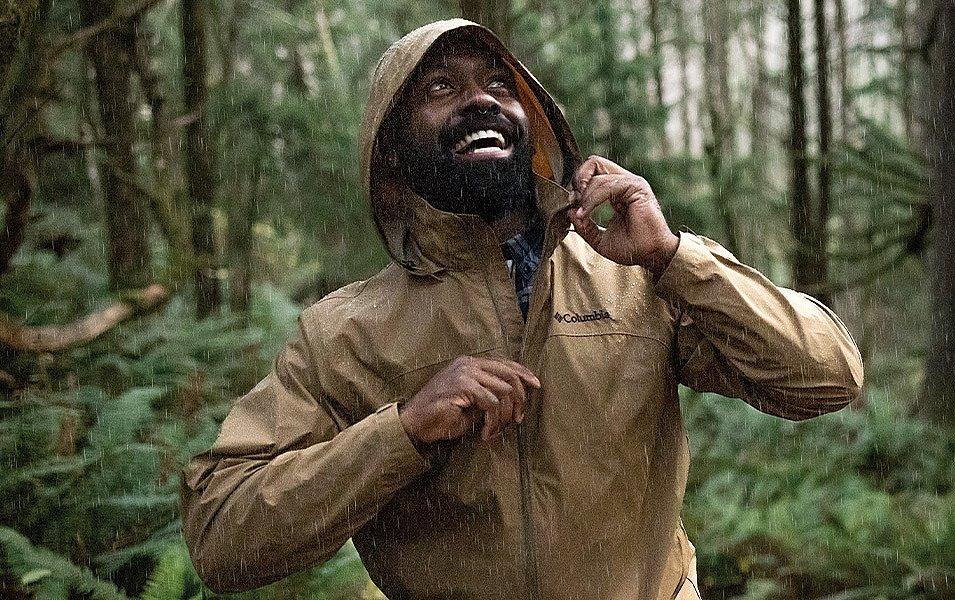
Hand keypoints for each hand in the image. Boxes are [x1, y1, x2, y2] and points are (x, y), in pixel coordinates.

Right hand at [399, 356, 540, 444]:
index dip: (523, 373)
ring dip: (504, 416)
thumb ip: (490, 393)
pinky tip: (485, 432)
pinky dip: (492, 421)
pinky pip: (491, 402)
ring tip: (494, 430)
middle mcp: (468, 364)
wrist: (416, 422)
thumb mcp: (471, 401)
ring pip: (503, 390)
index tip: (536, 386)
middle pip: (509, 375)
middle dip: (519, 399)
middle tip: (518, 419)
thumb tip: (516, 397)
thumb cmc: (443, 414)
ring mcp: (465, 373)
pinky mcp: (462, 386)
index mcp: (470, 363)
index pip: (504, 363)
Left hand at [567, 155, 678, 274]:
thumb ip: (584, 225)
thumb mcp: (598, 238)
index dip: (578, 184)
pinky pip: (607, 186)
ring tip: (581, 214)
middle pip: (594, 163)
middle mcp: (625, 183)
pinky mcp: (636, 187)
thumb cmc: (631, 248)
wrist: (650, 256)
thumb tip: (568, 211)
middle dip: (579, 180)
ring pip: (597, 176)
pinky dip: (592, 200)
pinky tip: (586, 212)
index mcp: (617, 191)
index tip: (572, 205)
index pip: (593, 172)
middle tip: (574, 201)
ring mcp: (631, 183)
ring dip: (584, 196)